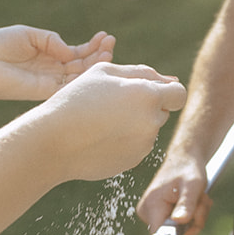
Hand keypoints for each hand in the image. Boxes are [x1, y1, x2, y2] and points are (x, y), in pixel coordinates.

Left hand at [0, 27, 114, 101]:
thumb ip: (52, 39)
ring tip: (108, 50)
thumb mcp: (28, 34)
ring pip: (80, 75)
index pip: (76, 52)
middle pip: (82, 64)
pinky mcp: (44, 91)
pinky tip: (96, 65)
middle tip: (111, 41)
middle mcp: (51, 70)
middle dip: (98, 53)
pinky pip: (69, 86)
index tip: (104, 36)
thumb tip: (71, 50)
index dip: (91, 45)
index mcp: (47, 55)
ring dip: (96, 64)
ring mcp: (49, 81)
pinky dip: (84, 78)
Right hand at [36, 63, 185, 181]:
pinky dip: (124, 141)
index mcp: (148, 95)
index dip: (166, 91)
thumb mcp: (105, 72)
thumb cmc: (77, 100)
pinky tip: (99, 137)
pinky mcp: (132, 162)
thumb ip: (143, 73)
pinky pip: (136, 147)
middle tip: (112, 105)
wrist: (54, 141)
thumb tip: (171, 80)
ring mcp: (143, 145)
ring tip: (101, 121)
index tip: (147, 92)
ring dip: (133, 124)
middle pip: (163, 112)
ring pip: (148, 130)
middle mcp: (152, 122)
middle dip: (146, 107)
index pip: (179, 93)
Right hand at [136, 153, 211, 234]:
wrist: (184, 159)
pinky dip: (189, 216)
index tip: (191, 220)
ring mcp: (150, 214)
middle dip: (192, 222)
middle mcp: (146, 211)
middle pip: (172, 234)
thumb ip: (186, 204)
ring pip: (177, 231)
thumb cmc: (188, 169)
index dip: (180, 233)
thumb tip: (178, 221)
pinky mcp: (157, 214)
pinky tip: (192, 203)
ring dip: (193, 218)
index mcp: (152, 205)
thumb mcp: (192, 186)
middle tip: (199, 204)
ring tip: (197, 200)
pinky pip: (176, 226)